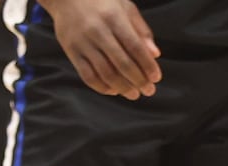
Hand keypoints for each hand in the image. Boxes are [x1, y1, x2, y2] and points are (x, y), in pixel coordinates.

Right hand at [42, 0, 160, 98]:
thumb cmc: (101, 2)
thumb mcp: (124, 7)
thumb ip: (141, 30)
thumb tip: (155, 54)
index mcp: (114, 18)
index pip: (135, 46)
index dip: (147, 65)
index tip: (156, 78)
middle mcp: (98, 31)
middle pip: (122, 63)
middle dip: (138, 80)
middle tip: (149, 90)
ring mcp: (83, 43)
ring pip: (105, 73)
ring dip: (123, 88)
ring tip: (134, 94)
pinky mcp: (71, 52)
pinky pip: (88, 76)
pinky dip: (102, 87)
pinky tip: (114, 90)